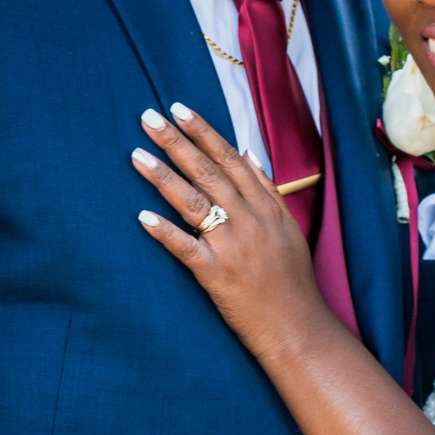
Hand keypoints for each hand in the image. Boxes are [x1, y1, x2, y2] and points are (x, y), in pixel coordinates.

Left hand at [132, 103, 323, 355]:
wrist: (297, 326)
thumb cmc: (291, 279)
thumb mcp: (288, 227)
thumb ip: (267, 189)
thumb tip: (249, 154)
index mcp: (265, 206)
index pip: (230, 159)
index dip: (204, 132)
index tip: (180, 109)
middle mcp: (249, 220)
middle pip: (208, 172)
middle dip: (176, 142)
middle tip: (148, 117)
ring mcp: (232, 246)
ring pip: (194, 203)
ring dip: (163, 177)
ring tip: (137, 155)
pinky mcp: (216, 274)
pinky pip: (186, 248)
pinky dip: (164, 231)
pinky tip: (142, 216)